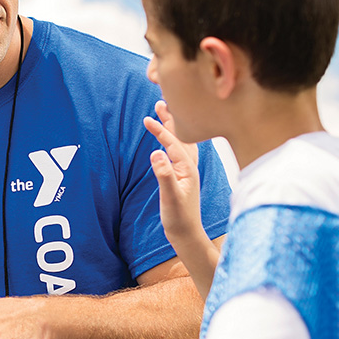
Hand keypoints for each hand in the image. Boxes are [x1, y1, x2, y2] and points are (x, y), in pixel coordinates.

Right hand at [143, 101, 202, 245]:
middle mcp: (191, 167)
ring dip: (173, 128)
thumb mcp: (169, 197)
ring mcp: (188, 172)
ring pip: (182, 143)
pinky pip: (180, 152)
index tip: (147, 118)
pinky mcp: (184, 177)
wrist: (187, 235)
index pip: (174, 143)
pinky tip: (170, 140)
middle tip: (160, 103)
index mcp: (188, 169)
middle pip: (182, 137)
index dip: (161, 130)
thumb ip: (164, 175)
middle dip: (171, 120)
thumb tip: (156, 153)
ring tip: (164, 115)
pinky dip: (175, 140)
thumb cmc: (179, 218)